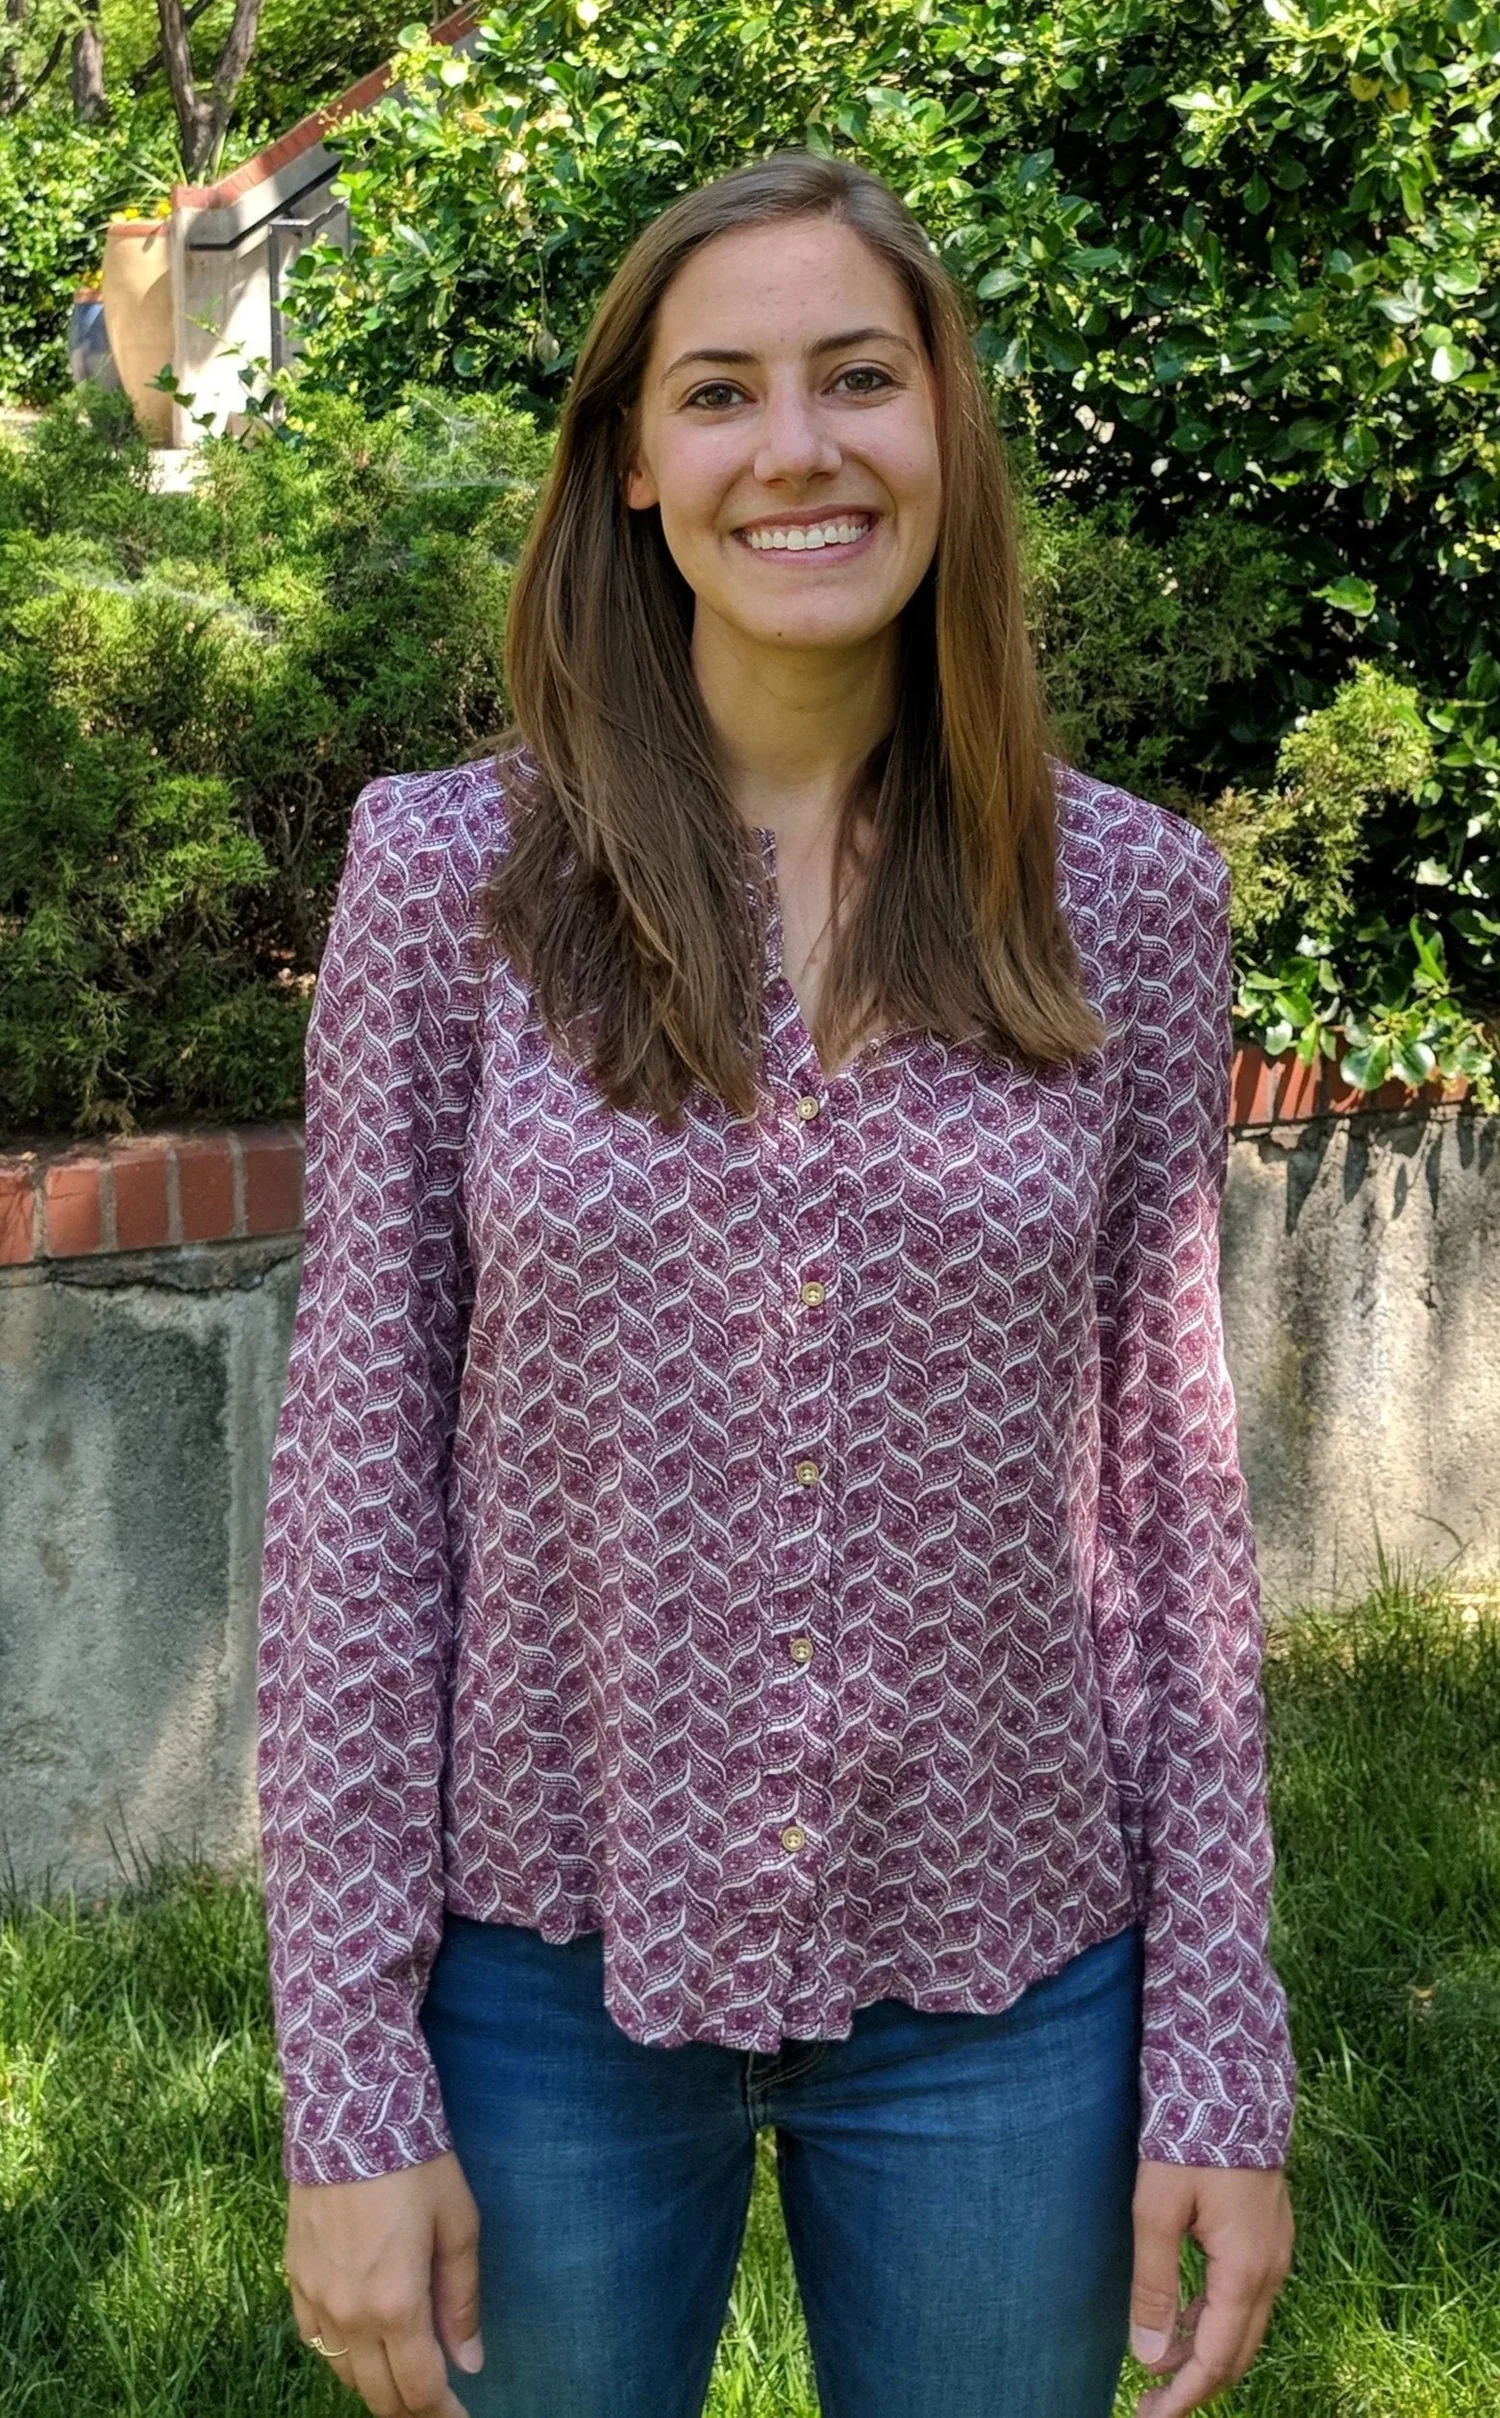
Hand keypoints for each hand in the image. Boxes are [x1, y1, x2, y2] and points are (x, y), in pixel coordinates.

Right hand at [283, 2148, 483, 2415]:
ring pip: (343, 2374)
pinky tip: (362, 2339)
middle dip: (412, 2407)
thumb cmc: (416, 2163)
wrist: (350, 2111)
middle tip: (438, 2399)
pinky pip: (314, 2340)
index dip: (444, 2414)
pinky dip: (341, 2353)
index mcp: (396, 2304)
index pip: (420, 2390)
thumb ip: (462, 2300)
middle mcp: (349, 2313)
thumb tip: (470, 2362)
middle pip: (379, 2395)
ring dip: (375, 2383)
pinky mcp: (293, 2277)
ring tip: (405, 2370)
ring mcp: (315, 2298)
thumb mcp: (457, 2224)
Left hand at [1128, 2157, 1292, 2415]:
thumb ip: (1155, 2284)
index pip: (1218, 2359)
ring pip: (1245, 2325)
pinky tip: (1188, 2318)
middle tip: (1151, 2405)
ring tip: (1161, 2366)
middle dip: (1196, 2384)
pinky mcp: (1270, 2233)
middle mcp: (1272, 2269)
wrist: (1232, 2079)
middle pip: (1238, 2352)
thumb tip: (1150, 2355)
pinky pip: (1247, 2296)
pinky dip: (1217, 2319)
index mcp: (1245, 2271)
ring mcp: (1276, 2251)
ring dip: (1207, 2352)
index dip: (1185, 2396)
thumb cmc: (1188, 2139)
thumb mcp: (1156, 2209)